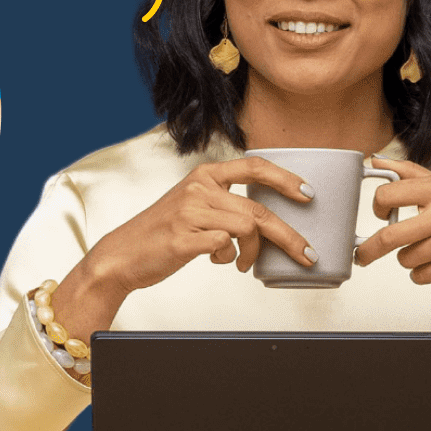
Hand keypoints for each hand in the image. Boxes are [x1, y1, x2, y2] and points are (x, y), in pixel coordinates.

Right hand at [52, 157, 316, 341]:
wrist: (122, 255)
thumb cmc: (161, 235)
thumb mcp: (193, 208)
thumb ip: (224, 206)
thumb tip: (264, 223)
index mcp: (204, 175)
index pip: (254, 166)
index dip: (285, 179)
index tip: (308, 193)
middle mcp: (199, 188)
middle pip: (259, 209)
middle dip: (289, 235)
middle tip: (307, 254)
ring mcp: (191, 211)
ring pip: (247, 228)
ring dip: (254, 252)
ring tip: (245, 264)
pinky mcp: (184, 236)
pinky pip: (226, 247)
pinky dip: (229, 259)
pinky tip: (219, 261)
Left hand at [354, 157, 430, 313]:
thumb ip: (414, 175)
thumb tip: (378, 162)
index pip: (390, 192)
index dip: (377, 206)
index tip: (378, 214)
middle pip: (390, 235)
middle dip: (371, 249)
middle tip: (364, 255)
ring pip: (406, 259)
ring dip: (412, 260)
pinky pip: (420, 275)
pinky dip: (425, 274)